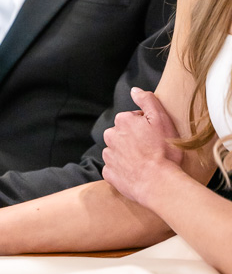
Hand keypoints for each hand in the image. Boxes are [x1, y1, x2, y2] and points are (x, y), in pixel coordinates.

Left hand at [102, 87, 182, 206]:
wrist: (159, 183)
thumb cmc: (164, 151)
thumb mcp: (161, 119)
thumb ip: (147, 100)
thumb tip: (134, 90)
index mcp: (122, 121)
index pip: (133, 118)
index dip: (146, 126)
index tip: (155, 136)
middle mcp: (111, 136)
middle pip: (122, 133)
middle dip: (134, 139)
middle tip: (151, 149)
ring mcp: (109, 156)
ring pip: (117, 150)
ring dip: (127, 154)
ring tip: (144, 162)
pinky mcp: (108, 173)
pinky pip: (114, 168)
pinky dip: (123, 169)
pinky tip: (136, 172)